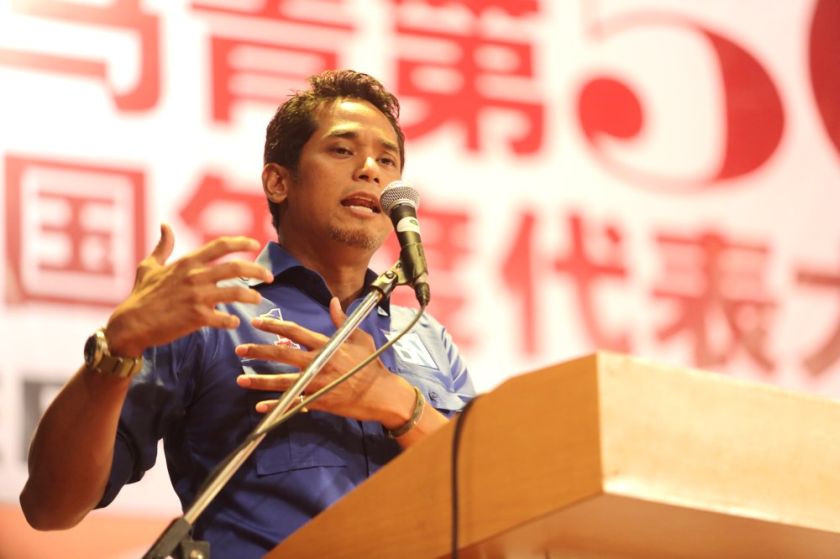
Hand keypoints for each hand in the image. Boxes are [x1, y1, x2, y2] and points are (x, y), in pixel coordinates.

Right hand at [105, 224, 273, 356]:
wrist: (130, 324)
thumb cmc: (140, 295)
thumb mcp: (149, 266)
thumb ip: (162, 246)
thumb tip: (165, 225)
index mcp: (187, 263)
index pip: (220, 246)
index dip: (241, 242)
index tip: (255, 244)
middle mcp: (195, 277)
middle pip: (236, 268)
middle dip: (258, 271)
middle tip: (270, 276)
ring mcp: (197, 297)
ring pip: (236, 293)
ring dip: (251, 296)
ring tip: (257, 299)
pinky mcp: (197, 318)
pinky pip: (224, 319)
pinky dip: (232, 321)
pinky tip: (234, 322)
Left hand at [235, 297, 413, 428]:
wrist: (382, 393)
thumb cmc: (371, 363)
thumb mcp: (360, 338)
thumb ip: (342, 321)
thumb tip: (333, 301)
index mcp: (327, 345)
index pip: (295, 331)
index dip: (274, 325)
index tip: (256, 322)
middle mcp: (319, 363)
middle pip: (282, 354)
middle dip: (258, 351)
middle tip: (239, 349)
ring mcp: (317, 384)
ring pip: (283, 382)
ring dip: (260, 381)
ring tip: (241, 380)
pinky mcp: (319, 401)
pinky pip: (293, 404)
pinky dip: (276, 406)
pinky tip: (260, 407)